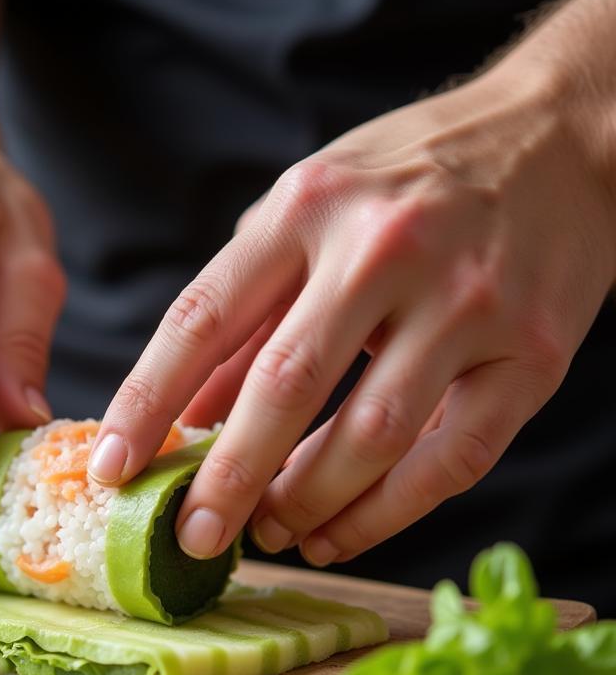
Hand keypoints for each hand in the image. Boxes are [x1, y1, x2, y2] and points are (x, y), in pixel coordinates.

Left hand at [89, 65, 615, 565]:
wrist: (562, 135)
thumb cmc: (411, 178)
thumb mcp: (309, 212)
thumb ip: (247, 308)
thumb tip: (190, 414)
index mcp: (308, 208)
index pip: (203, 318)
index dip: (147, 401)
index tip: (112, 467)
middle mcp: (383, 250)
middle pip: (284, 386)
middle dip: (227, 477)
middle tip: (190, 538)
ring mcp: (465, 304)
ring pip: (370, 435)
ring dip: (307, 503)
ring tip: (269, 537)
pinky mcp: (533, 354)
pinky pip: (451, 460)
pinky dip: (386, 515)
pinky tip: (339, 538)